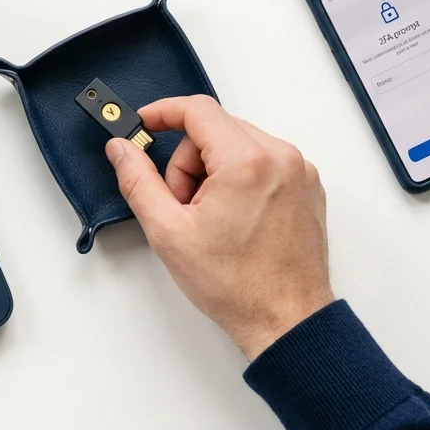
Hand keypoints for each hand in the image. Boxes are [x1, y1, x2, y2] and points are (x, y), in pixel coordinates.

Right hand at [105, 96, 333, 359]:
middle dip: (188, 161)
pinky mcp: (308, 186)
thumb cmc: (237, 285)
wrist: (286, 319)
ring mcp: (299, 171)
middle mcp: (280, 157)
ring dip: (214, 171)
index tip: (144, 124)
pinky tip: (234, 218)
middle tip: (182, 205)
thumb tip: (122, 149)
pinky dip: (241, 179)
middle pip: (216, 130)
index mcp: (247, 162)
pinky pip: (263, 161)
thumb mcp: (169, 233)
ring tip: (211, 219)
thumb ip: (138, 181)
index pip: (197, 110)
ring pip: (239, 145)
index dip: (163, 113)